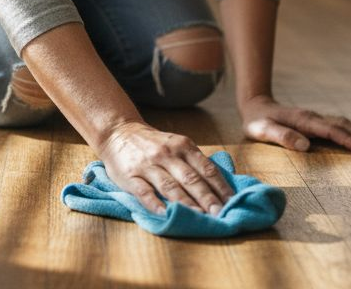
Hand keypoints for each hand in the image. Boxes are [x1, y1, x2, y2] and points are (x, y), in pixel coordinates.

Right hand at [97, 120, 234, 215]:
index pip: (206, 169)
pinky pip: (144, 192)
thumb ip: (194, 162)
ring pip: (170, 187)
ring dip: (187, 204)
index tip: (232, 202)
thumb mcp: (176, 144)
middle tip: (221, 214)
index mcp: (183, 146)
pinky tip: (165, 215)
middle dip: (207, 198)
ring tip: (200, 218)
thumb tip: (220, 185)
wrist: (118, 132)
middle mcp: (167, 154)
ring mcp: (148, 165)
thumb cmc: (154, 144)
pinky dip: (155, 204)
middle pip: (191, 179)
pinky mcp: (130, 176)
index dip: (220, 186)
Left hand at [240, 95, 350, 151]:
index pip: (330, 131)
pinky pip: (337, 125)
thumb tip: (305, 146)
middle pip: (342, 125)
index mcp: (302, 120)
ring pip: (342, 123)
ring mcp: (315, 118)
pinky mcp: (314, 121)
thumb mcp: (262, 130)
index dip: (347, 139)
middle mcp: (312, 117)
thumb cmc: (257, 122)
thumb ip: (282, 136)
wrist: (255, 106)